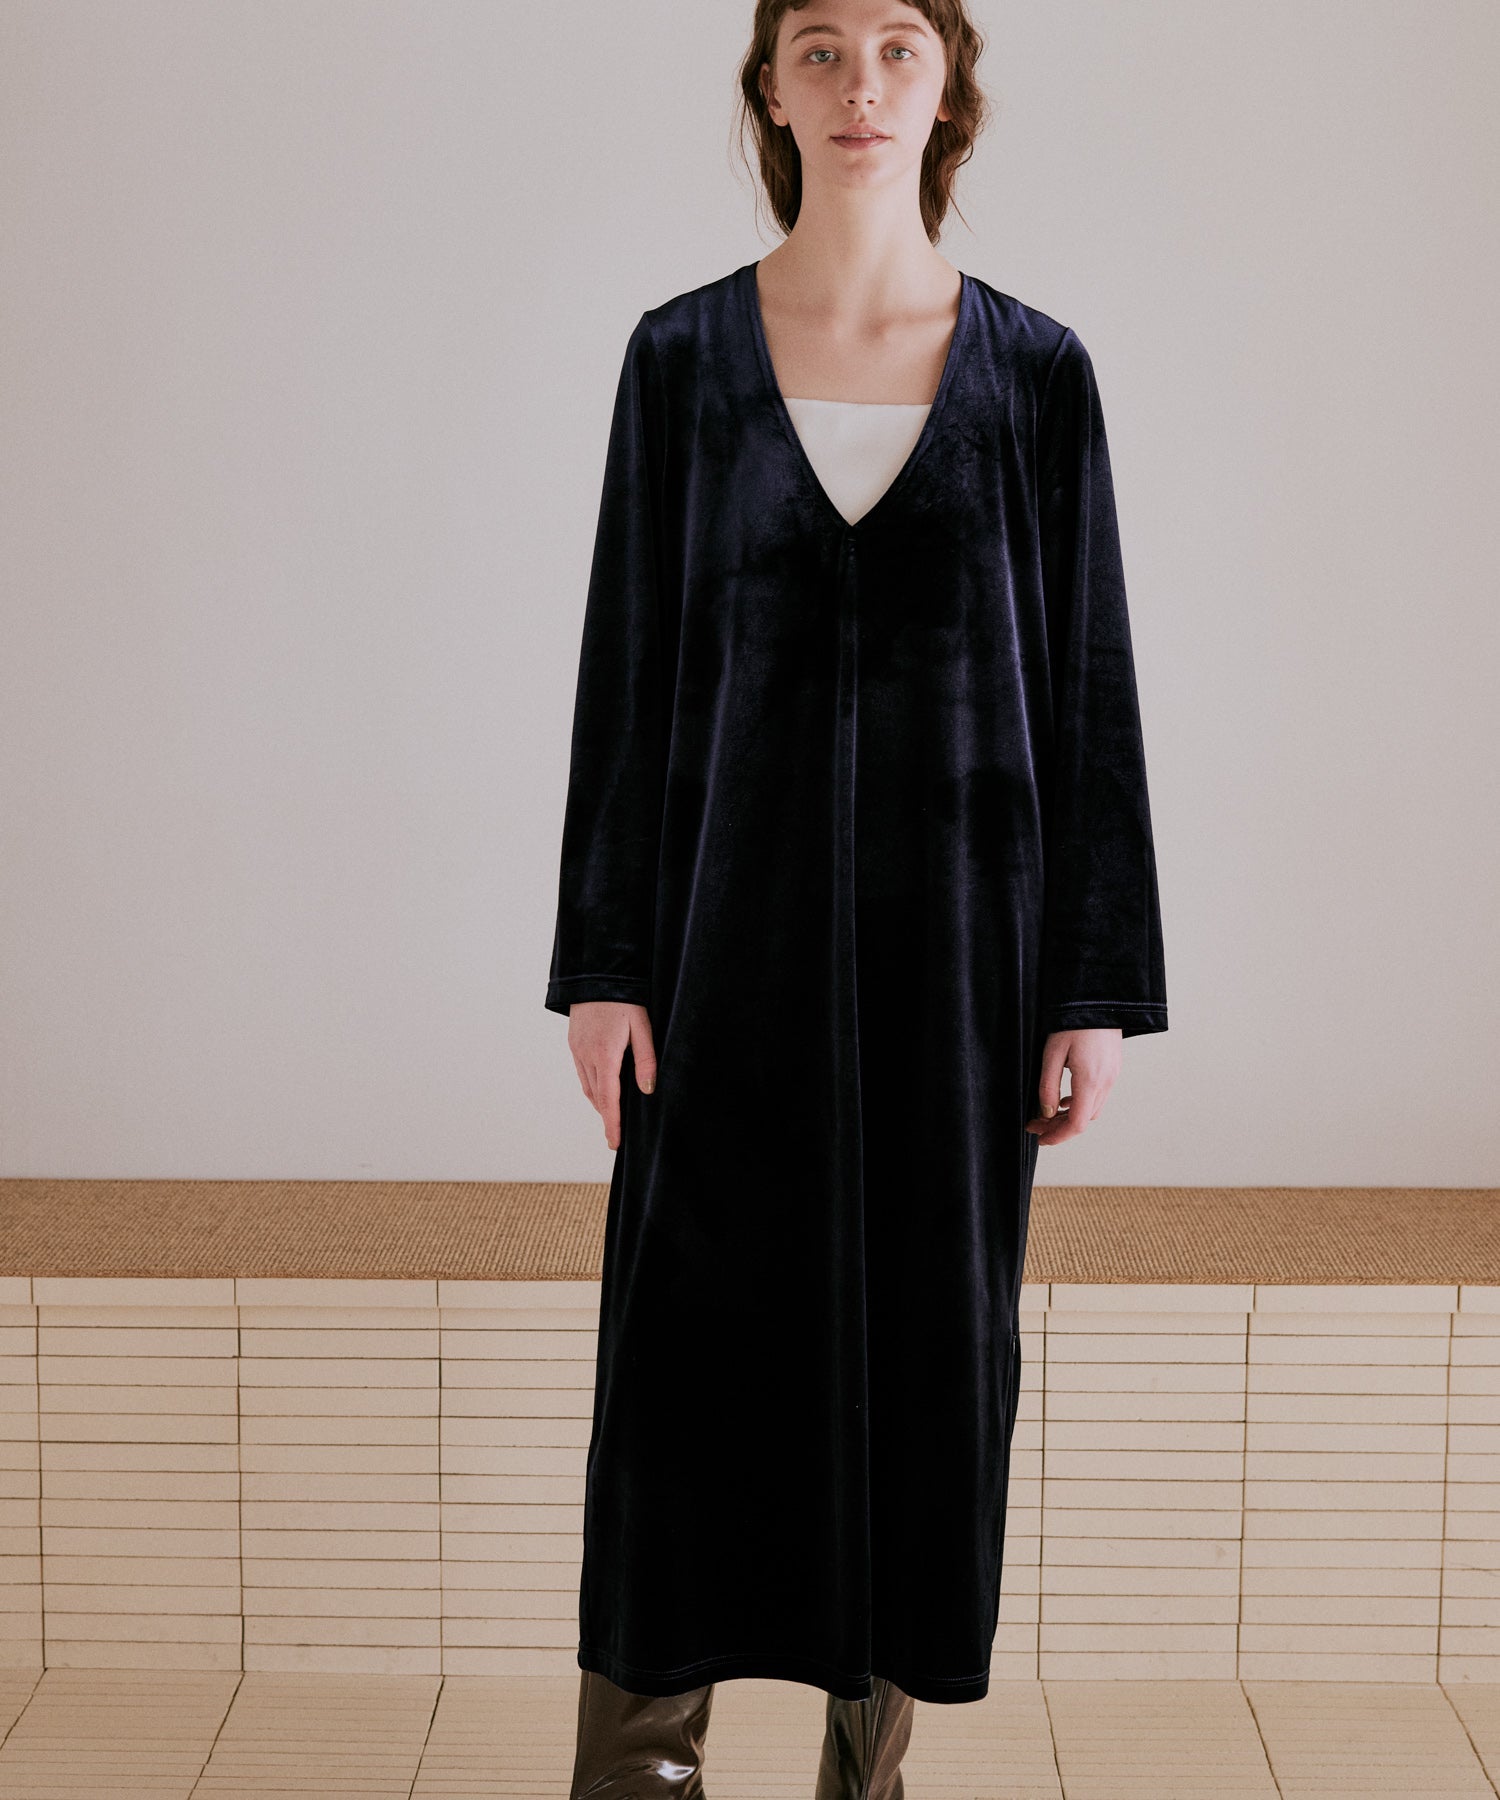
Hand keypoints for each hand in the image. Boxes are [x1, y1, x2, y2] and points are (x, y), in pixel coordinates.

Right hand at [567, 1001, 657, 1149]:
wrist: (596, 975)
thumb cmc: (625, 999)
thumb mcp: (642, 1028)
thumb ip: (646, 1060)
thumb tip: (647, 1090)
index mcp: (605, 1055)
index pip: (608, 1099)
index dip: (612, 1123)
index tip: (614, 1143)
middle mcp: (586, 1056)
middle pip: (597, 1097)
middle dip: (606, 1117)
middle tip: (616, 1134)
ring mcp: (577, 1049)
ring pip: (587, 1086)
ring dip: (599, 1103)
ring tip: (612, 1116)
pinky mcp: (573, 1043)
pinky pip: (582, 1073)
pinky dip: (592, 1086)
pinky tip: (602, 1089)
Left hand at [1025, 1027, 1121, 1146]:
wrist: (1099, 999)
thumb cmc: (1072, 1022)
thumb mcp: (1052, 1053)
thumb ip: (1048, 1086)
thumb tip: (1046, 1113)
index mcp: (1090, 1080)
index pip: (1077, 1124)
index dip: (1058, 1136)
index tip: (1039, 1138)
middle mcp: (1106, 1082)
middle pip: (1084, 1120)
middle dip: (1059, 1127)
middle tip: (1034, 1124)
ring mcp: (1113, 1076)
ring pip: (1092, 1110)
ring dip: (1070, 1116)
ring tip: (1046, 1113)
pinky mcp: (1113, 1069)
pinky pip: (1098, 1096)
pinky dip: (1080, 1103)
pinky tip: (1064, 1099)